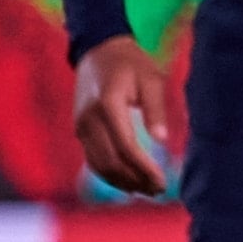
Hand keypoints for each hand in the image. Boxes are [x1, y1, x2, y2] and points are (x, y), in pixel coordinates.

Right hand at [72, 37, 175, 196]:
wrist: (99, 51)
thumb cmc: (131, 64)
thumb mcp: (151, 79)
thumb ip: (156, 108)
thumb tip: (161, 139)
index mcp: (108, 105)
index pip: (126, 146)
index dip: (144, 168)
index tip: (163, 181)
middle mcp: (89, 119)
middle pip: (110, 161)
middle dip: (135, 180)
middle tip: (159, 190)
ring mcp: (81, 126)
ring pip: (98, 164)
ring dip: (122, 181)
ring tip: (147, 190)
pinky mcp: (80, 130)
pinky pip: (92, 159)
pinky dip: (109, 174)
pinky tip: (128, 183)